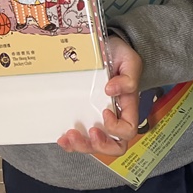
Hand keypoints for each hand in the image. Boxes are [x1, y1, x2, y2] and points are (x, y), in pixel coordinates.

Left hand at [57, 35, 141, 155]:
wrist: (107, 46)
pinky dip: (70, 143)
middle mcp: (115, 117)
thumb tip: (111, 90)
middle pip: (114, 146)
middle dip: (99, 145)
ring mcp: (98, 119)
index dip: (116, 128)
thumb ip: (128, 77)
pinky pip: (80, 139)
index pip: (128, 130)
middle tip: (89, 132)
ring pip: (94, 146)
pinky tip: (62, 137)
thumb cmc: (120, 55)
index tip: (104, 111)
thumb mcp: (130, 61)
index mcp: (127, 107)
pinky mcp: (84, 117)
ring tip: (69, 136)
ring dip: (81, 146)